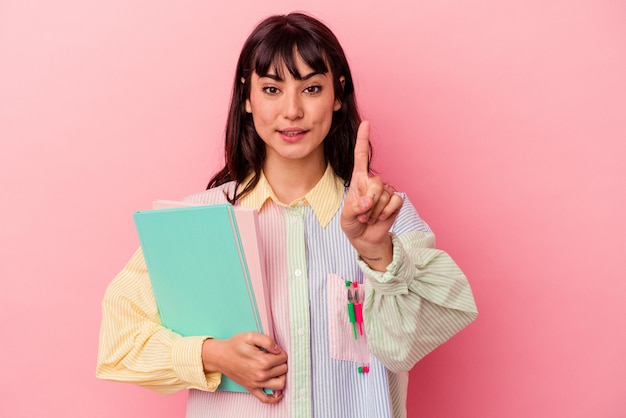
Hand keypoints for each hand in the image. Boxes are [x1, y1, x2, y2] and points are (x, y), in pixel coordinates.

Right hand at [202, 332, 287, 403]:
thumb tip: (278, 350)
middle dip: (281, 362)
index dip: (281, 352)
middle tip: (273, 357)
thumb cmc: (235, 345)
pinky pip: (266, 399)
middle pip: (283, 370)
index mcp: (262, 361)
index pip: (283, 358)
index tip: (274, 350)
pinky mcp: (252, 389)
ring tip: (276, 369)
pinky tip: (278, 391)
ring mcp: (257, 384)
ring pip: (280, 384)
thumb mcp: (251, 336)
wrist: (220, 356)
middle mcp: (261, 375)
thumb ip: (267, 341)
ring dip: (281, 376)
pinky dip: (275, 397)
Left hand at [340, 121, 402, 270]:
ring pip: (384, 195)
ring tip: (370, 216)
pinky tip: (381, 217)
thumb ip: (355, 208)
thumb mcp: (347, 217)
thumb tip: (370, 201)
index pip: (361, 156)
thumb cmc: (353, 223)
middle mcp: (372, 181)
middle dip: (369, 201)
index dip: (363, 140)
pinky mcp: (396, 199)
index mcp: (358, 179)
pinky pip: (395, 201)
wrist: (366, 238)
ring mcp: (385, 190)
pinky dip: (386, 212)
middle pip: (375, 182)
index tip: (366, 123)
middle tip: (363, 213)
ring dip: (376, 211)